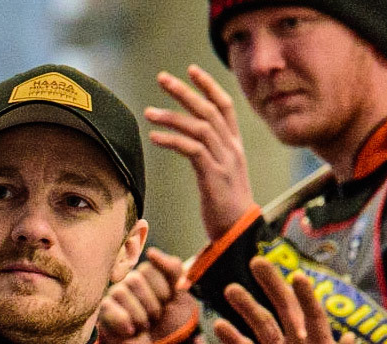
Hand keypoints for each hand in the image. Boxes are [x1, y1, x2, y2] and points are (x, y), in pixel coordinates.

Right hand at [99, 247, 199, 343]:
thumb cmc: (173, 327)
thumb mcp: (182, 295)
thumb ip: (172, 268)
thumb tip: (151, 252)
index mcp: (150, 277)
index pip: (152, 267)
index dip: (164, 289)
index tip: (168, 303)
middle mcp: (130, 284)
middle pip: (136, 279)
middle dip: (151, 304)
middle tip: (155, 319)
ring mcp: (116, 298)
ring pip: (122, 291)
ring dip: (139, 315)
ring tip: (143, 327)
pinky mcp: (103, 314)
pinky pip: (108, 306)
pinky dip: (123, 321)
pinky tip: (130, 332)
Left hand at [146, 66, 257, 240]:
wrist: (238, 231)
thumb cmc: (225, 206)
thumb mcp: (220, 174)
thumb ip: (210, 154)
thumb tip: (192, 143)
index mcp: (234, 145)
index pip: (224, 106)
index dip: (208, 86)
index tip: (191, 69)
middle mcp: (231, 148)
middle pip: (209, 110)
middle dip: (185, 91)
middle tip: (162, 77)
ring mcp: (224, 161)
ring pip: (199, 127)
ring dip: (172, 116)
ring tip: (148, 112)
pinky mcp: (213, 176)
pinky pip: (192, 150)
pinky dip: (173, 140)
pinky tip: (155, 137)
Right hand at [215, 258, 371, 343]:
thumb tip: (350, 339)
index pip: (312, 316)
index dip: (305, 297)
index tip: (296, 276)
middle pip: (283, 310)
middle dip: (271, 287)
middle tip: (257, 263)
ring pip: (261, 326)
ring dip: (247, 308)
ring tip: (231, 289)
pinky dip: (233, 339)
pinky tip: (220, 325)